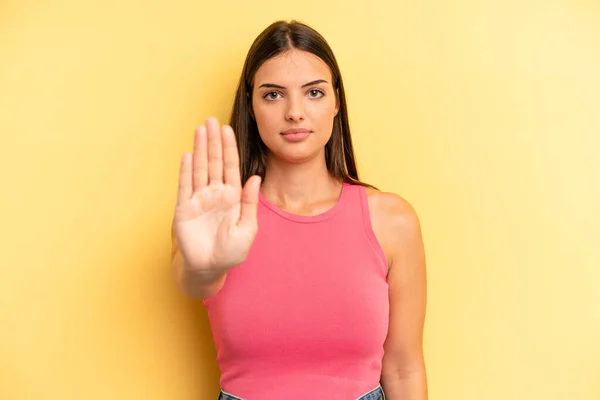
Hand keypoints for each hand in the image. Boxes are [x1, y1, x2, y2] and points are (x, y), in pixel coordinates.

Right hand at [173, 117, 261, 271]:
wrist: (209, 268)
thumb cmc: (231, 252)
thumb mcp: (247, 227)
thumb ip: (250, 202)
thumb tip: (255, 178)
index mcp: (232, 197)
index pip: (230, 167)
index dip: (228, 148)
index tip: (226, 130)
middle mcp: (215, 194)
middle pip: (213, 162)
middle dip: (213, 141)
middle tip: (211, 120)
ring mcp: (199, 199)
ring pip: (199, 168)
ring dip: (199, 149)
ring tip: (200, 130)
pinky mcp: (184, 209)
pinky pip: (185, 186)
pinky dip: (186, 170)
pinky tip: (188, 154)